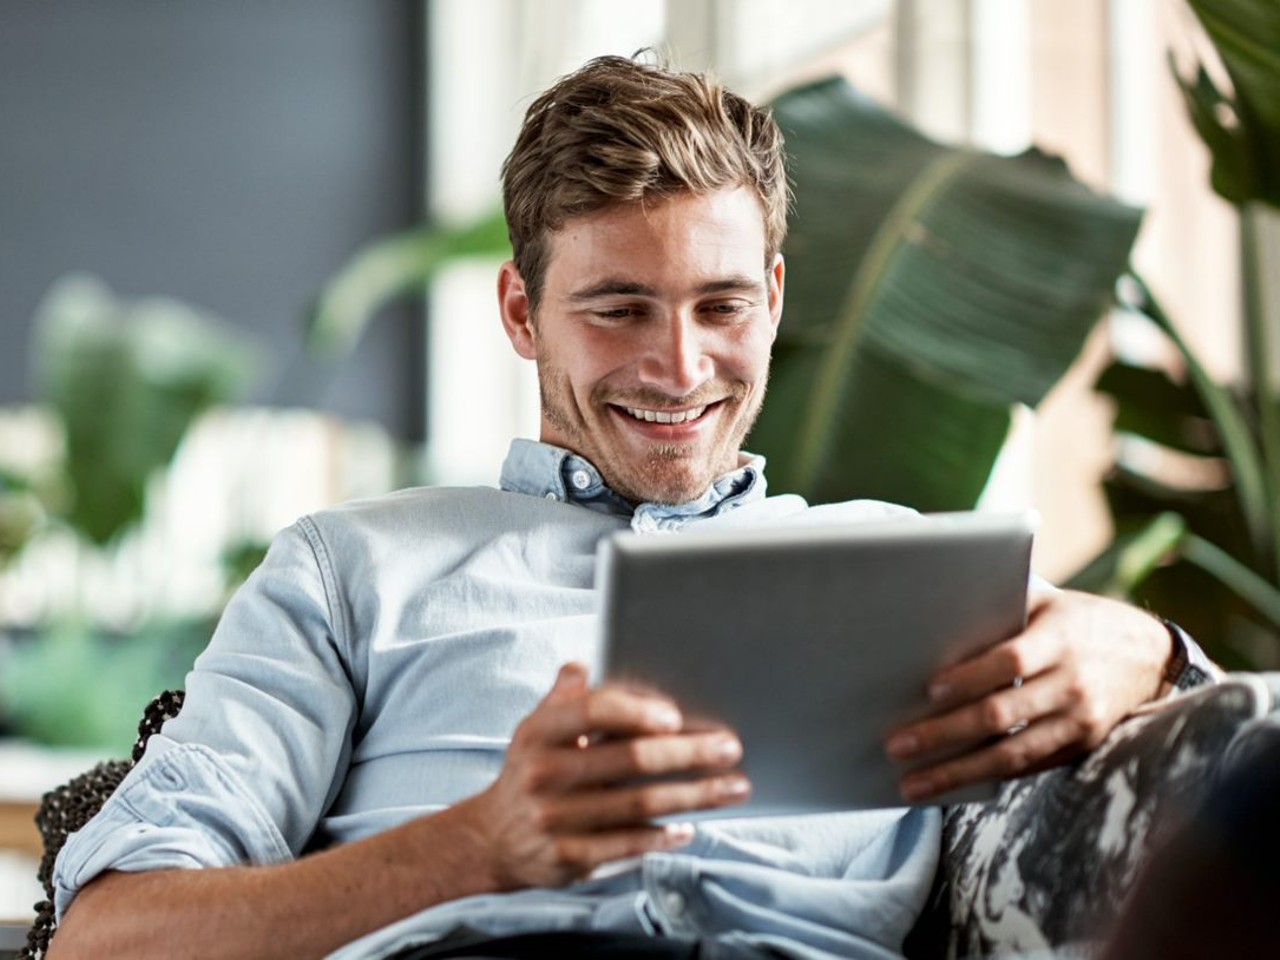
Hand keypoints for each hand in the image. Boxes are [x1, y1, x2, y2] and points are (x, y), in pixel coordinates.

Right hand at [460, 662, 749, 889]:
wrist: (492, 837)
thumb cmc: (531, 770)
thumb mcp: (537, 727)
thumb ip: (566, 697)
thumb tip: (582, 665)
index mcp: (539, 733)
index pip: (590, 712)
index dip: (634, 711)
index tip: (675, 714)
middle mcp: (544, 775)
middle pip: (628, 760)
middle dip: (687, 753)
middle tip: (729, 748)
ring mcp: (555, 819)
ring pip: (638, 805)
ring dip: (693, 795)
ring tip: (733, 787)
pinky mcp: (568, 858)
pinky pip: (626, 845)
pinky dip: (662, 836)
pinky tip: (691, 827)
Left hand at [884, 588, 1171, 800]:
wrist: (1149, 655)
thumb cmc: (1076, 620)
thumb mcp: (1046, 602)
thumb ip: (999, 612)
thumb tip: (933, 625)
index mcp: (1061, 638)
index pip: (1010, 661)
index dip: (970, 676)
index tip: (929, 690)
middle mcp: (1073, 683)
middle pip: (1000, 714)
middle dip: (944, 733)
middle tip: (897, 746)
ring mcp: (1080, 721)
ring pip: (1011, 754)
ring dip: (957, 772)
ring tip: (912, 785)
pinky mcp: (1081, 747)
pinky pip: (1028, 767)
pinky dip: (987, 778)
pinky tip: (950, 785)